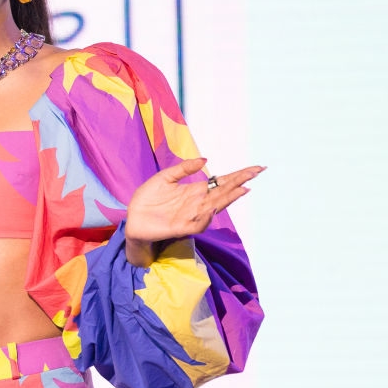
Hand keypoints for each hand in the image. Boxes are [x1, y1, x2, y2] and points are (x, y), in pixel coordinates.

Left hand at [123, 158, 263, 264]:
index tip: (255, 169)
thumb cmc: (147, 199)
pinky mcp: (180, 228)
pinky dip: (205, 217)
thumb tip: (206, 159)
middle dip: (239, 183)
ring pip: (214, 207)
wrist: (132, 219)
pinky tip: (212, 208)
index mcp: (194, 191)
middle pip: (222, 193)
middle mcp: (197, 204)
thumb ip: (183, 168)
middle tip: (255, 174)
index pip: (220, 182)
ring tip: (241, 188)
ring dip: (227, 199)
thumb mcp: (164, 178)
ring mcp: (190, 216)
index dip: (238, 176)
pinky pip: (197, 224)